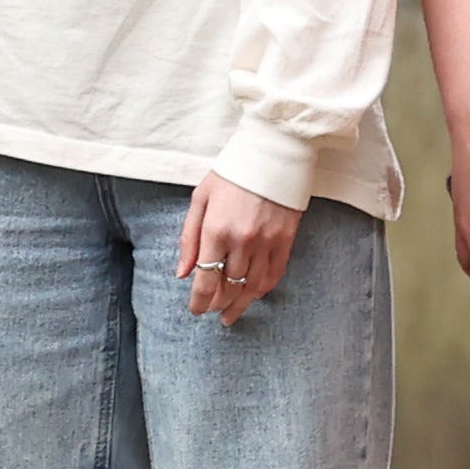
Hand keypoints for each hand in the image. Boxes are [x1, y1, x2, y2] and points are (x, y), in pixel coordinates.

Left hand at [174, 174, 304, 325]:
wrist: (272, 154)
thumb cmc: (231, 174)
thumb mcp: (200, 199)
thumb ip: (189, 238)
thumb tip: (183, 272)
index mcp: (216, 230)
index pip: (206, 279)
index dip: (200, 301)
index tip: (196, 311)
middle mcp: (242, 241)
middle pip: (230, 287)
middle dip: (219, 304)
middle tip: (213, 313)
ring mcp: (267, 242)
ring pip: (253, 286)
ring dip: (241, 303)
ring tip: (232, 313)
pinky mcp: (286, 240)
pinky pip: (275, 274)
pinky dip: (263, 289)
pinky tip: (254, 295)